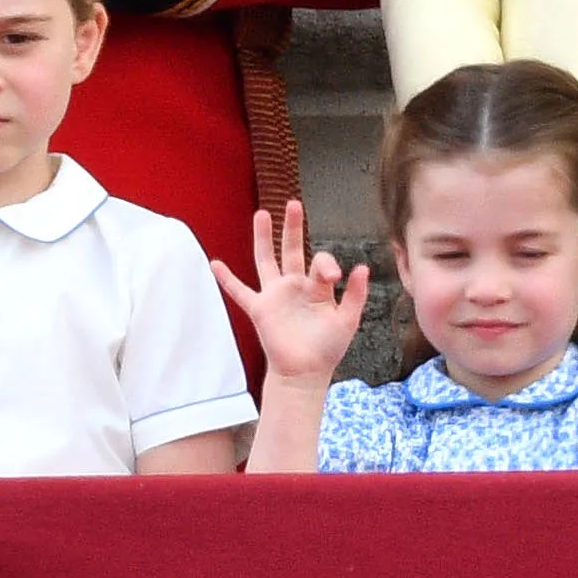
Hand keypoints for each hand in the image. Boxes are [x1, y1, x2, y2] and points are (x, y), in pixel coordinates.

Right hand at [211, 201, 368, 385]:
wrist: (305, 374)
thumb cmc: (327, 348)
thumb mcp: (348, 320)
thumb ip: (356, 295)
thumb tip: (363, 267)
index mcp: (316, 287)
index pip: (320, 262)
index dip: (326, 264)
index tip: (333, 276)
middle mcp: (294, 286)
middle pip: (292, 249)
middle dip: (293, 227)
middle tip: (293, 203)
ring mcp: (275, 296)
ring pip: (266, 260)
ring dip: (263, 238)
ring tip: (261, 214)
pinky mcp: (260, 310)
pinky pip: (240, 292)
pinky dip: (227, 279)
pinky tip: (215, 263)